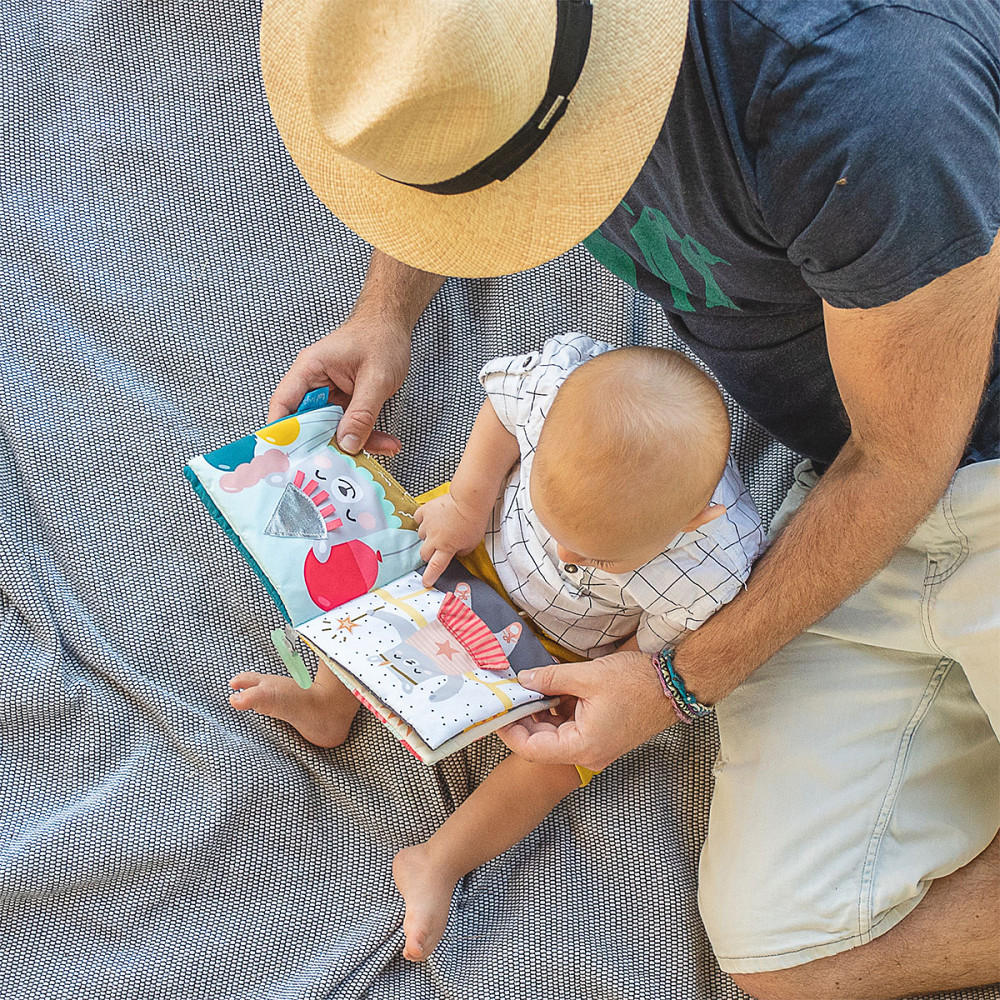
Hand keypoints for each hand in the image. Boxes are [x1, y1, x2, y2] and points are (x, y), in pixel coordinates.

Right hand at [267, 313, 410, 455]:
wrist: (393, 325)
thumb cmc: (379, 337)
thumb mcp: (375, 378)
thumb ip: (362, 413)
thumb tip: (348, 444)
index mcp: (310, 369)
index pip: (284, 404)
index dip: (281, 433)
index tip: (286, 457)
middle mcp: (315, 384)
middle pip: (308, 424)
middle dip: (326, 446)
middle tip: (340, 466)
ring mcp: (330, 395)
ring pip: (332, 429)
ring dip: (355, 443)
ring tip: (381, 448)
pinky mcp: (345, 403)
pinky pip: (349, 426)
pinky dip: (367, 436)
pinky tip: (385, 442)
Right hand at [413, 491, 490, 586]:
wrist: (469, 500)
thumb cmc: (474, 520)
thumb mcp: (473, 543)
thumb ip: (462, 551)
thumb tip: (455, 552)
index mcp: (446, 548)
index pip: (435, 567)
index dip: (430, 576)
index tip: (426, 582)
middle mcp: (434, 538)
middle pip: (424, 553)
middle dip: (429, 555)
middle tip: (436, 550)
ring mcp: (428, 524)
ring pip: (420, 535)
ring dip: (427, 536)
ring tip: (438, 529)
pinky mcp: (425, 511)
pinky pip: (418, 519)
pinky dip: (422, 520)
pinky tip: (430, 519)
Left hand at [499, 650, 678, 771]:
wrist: (675, 685)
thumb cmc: (638, 683)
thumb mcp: (588, 675)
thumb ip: (551, 679)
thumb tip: (524, 680)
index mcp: (583, 746)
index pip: (532, 748)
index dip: (510, 731)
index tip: (496, 712)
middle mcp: (588, 754)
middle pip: (542, 744)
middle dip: (523, 719)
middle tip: (508, 695)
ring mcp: (596, 748)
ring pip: (556, 737)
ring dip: (541, 714)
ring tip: (527, 689)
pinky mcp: (602, 738)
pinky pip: (571, 731)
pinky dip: (559, 713)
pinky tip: (551, 692)